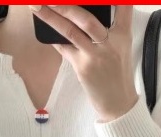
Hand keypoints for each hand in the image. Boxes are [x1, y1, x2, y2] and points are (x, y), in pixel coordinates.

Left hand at [28, 5, 138, 121]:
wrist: (118, 103)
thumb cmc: (118, 75)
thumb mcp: (122, 48)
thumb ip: (109, 30)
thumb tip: (82, 16)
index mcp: (123, 35)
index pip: (123, 6)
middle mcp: (110, 43)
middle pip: (86, 17)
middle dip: (65, 5)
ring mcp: (95, 56)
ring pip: (70, 31)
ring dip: (51, 17)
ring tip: (36, 6)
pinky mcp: (82, 68)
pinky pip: (64, 49)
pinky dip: (54, 39)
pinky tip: (44, 30)